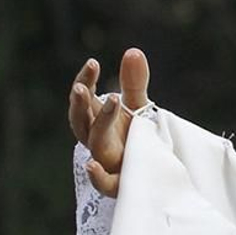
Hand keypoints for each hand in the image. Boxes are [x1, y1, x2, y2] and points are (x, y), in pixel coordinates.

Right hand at [68, 48, 149, 196]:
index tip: (93, 63)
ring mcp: (107, 160)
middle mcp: (97, 139)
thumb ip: (134, 82)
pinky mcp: (120, 181)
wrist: (154, 171)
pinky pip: (105, 183)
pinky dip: (97, 177)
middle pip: (81, 121)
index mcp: (97, 120)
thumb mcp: (138, 107)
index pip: (84, 99)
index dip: (85, 81)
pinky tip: (92, 166)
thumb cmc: (136, 137)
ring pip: (95, 143)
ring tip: (113, 99)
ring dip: (100, 123)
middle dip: (81, 104)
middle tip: (82, 87)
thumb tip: (133, 50)